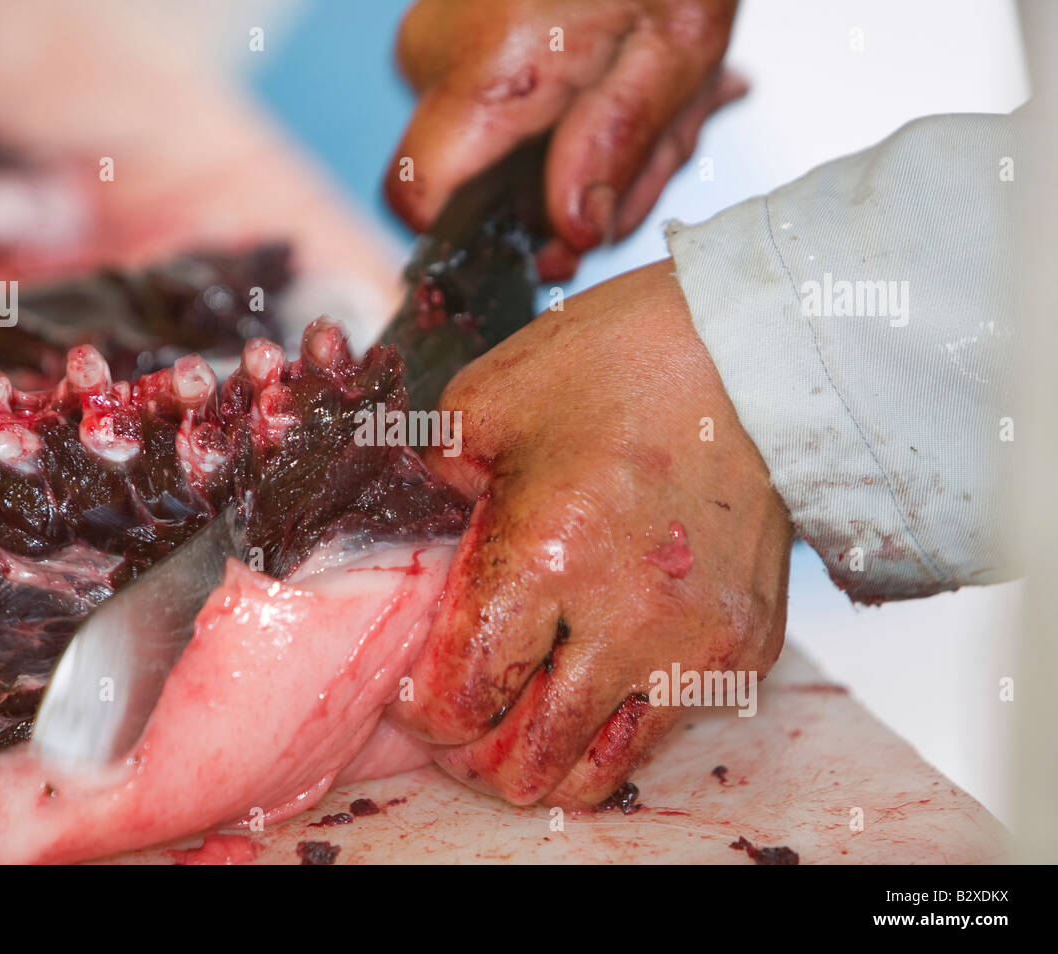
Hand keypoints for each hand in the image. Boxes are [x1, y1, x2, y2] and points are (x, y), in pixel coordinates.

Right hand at [384, 0, 744, 278]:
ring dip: (587, 150)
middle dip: (580, 190)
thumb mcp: (676, 48)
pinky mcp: (447, 34)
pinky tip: (617, 79)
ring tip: (648, 96)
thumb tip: (569, 233)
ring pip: (500, 153)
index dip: (485, 242)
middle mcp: (435, 52)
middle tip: (657, 145)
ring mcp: (433, 39)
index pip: (417, 198)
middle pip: (484, 186)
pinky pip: (498, 112)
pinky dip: (569, 115)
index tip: (555, 245)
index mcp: (488, 63)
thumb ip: (619, 149)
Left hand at [389, 259, 791, 806]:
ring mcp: (696, 644)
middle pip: (525, 764)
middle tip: (464, 713)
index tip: (417, 693)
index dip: (424, 714)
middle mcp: (626, 621)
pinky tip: (594, 667)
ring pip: (597, 770)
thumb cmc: (612, 362)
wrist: (752, 351)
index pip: (462, 701)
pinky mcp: (746, 649)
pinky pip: (661, 727)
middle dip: (475, 753)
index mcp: (544, 556)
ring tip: (525, 710)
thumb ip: (429, 491)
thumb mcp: (483, 405)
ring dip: (545, 755)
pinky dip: (614, 720)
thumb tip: (414, 553)